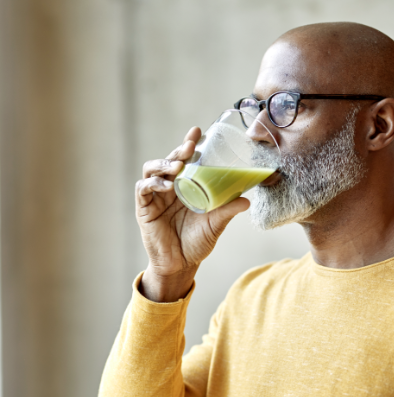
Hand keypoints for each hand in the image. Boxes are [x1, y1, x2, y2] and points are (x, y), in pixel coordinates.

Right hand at [135, 127, 249, 301]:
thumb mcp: (216, 223)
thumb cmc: (197, 242)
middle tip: (190, 145)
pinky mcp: (144, 208)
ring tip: (178, 166)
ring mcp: (155, 196)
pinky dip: (153, 183)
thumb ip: (228, 210)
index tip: (198, 131)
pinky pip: (144, 189)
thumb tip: (247, 200)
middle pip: (169, 160)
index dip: (189, 144)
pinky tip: (166, 185)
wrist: (181, 265)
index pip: (185, 160)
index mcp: (185, 186)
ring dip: (164, 163)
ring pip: (152, 169)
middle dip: (179, 150)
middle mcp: (169, 187)